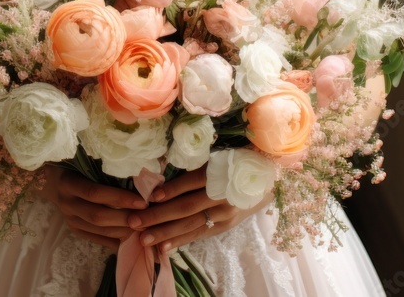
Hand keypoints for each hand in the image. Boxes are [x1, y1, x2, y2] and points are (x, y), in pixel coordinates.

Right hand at [37, 164, 148, 252]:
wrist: (52, 181)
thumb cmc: (76, 166)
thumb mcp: (86, 162)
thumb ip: (106, 168)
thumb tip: (140, 174)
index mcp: (69, 183)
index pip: (95, 192)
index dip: (119, 198)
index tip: (143, 200)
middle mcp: (68, 203)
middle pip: (98, 215)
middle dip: (125, 218)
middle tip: (147, 217)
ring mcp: (70, 219)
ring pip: (99, 230)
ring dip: (123, 230)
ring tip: (144, 228)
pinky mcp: (75, 230)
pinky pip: (98, 239)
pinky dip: (116, 240)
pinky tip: (132, 238)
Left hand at [125, 165, 273, 251]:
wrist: (268, 179)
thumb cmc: (236, 161)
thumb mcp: (218, 155)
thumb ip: (194, 162)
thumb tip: (160, 167)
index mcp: (221, 172)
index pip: (192, 182)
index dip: (171, 189)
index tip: (150, 196)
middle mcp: (223, 195)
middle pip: (187, 207)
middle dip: (158, 216)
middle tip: (135, 221)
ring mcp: (224, 213)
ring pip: (191, 224)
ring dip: (165, 232)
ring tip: (143, 238)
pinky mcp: (225, 225)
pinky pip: (199, 234)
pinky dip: (180, 241)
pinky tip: (163, 247)